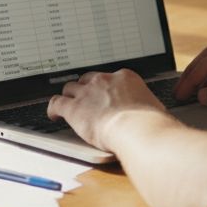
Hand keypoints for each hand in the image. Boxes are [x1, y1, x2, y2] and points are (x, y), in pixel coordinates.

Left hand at [46, 69, 168, 150]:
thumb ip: (145, 105)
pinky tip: (54, 115)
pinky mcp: (74, 108)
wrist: (137, 129)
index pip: (109, 77)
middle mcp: (103, 81)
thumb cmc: (149, 122)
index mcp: (124, 77)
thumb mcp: (153, 106)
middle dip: (85, 89)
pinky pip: (56, 103)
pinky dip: (53, 109)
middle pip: (86, 79)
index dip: (103, 87)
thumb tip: (151, 112)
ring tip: (67, 105)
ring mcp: (87, 93)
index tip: (103, 93)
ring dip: (69, 97)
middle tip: (85, 99)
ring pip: (70, 88)